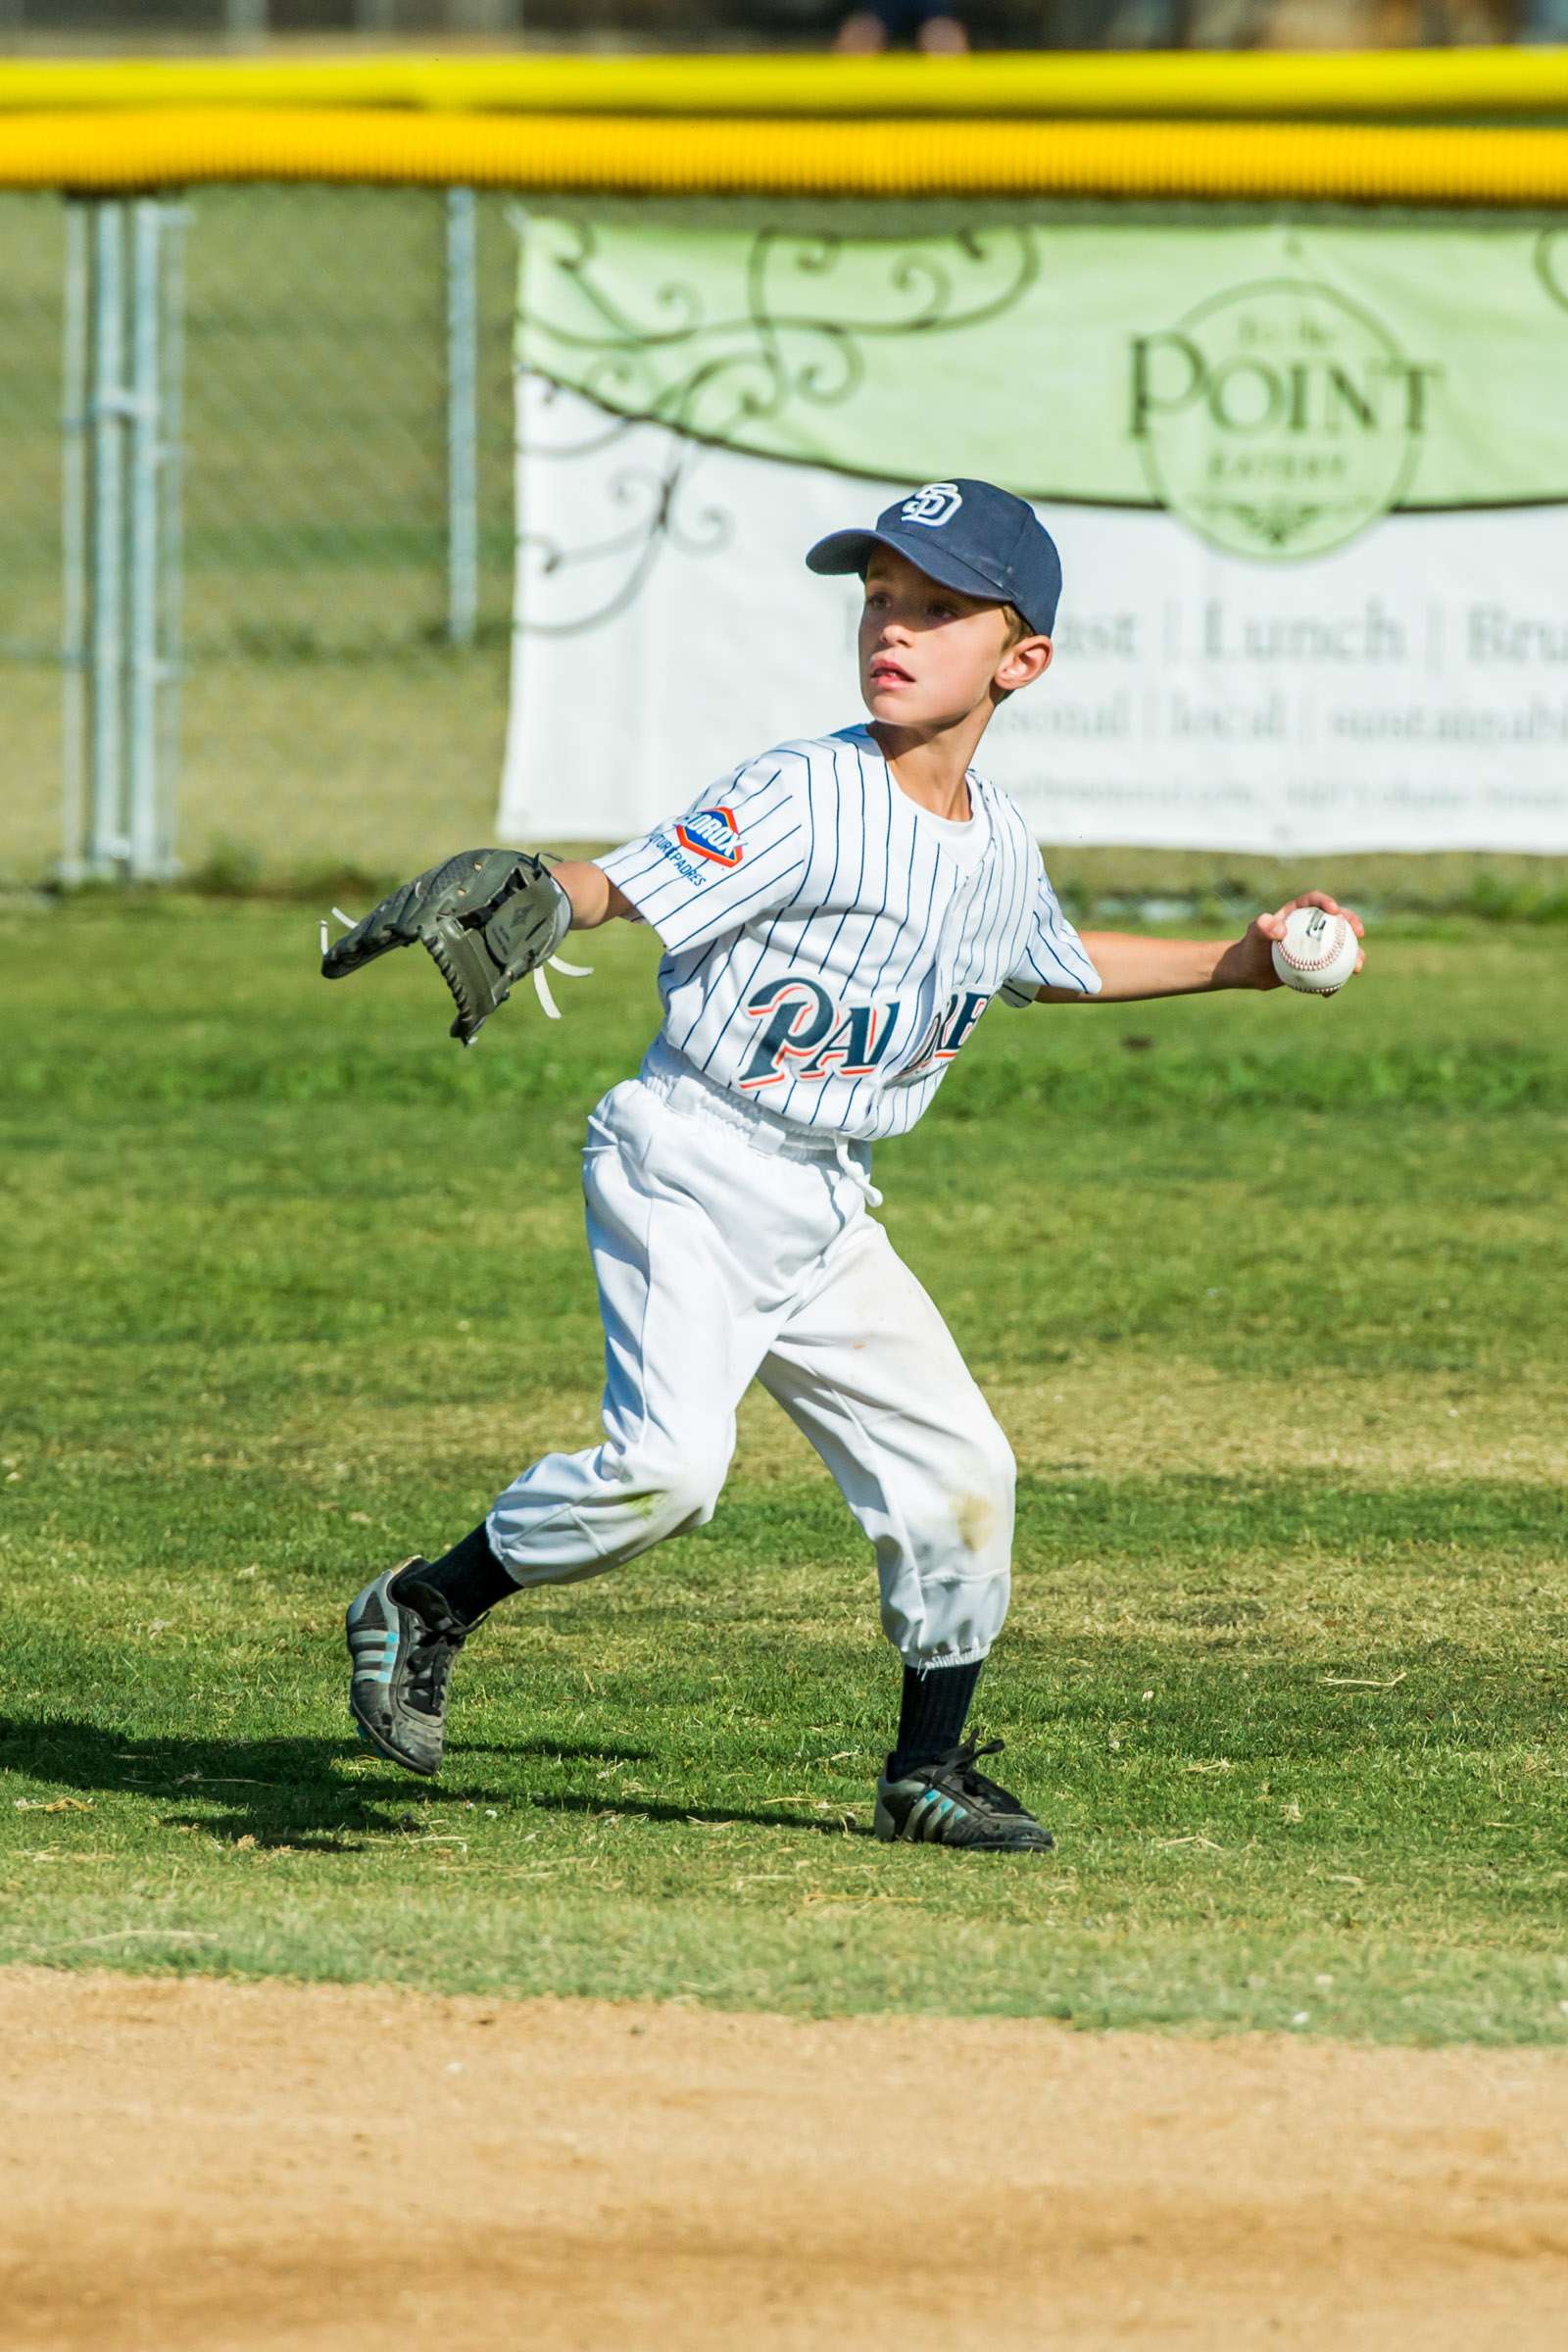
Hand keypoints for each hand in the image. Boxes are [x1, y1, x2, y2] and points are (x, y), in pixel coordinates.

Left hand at [1217, 892, 1366, 992]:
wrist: (1248, 970)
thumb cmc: (1249, 948)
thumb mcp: (1253, 936)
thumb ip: (1262, 927)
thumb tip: (1280, 929)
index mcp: (1297, 913)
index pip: (1315, 901)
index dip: (1327, 902)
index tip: (1334, 911)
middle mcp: (1309, 926)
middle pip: (1337, 920)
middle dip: (1353, 923)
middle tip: (1358, 934)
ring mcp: (1314, 945)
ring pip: (1340, 947)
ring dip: (1354, 955)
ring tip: (1357, 967)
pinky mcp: (1314, 963)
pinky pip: (1329, 970)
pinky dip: (1332, 982)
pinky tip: (1329, 993)